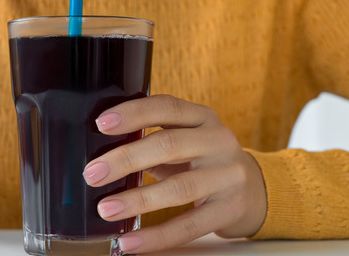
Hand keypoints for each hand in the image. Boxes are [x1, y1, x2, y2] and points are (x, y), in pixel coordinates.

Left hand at [82, 95, 267, 253]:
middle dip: (126, 159)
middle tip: (92, 173)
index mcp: (202, 118)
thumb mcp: (186, 140)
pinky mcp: (230, 209)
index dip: (134, 113)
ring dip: (137, 200)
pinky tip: (131, 241)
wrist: (256, 190)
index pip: (167, 107)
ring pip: (179, 188)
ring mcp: (228, 175)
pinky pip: (189, 225)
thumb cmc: (204, 162)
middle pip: (169, 145)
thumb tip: (101, 155)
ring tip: (106, 209)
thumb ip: (152, 140)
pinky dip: (156, 236)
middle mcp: (219, 141)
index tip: (101, 124)